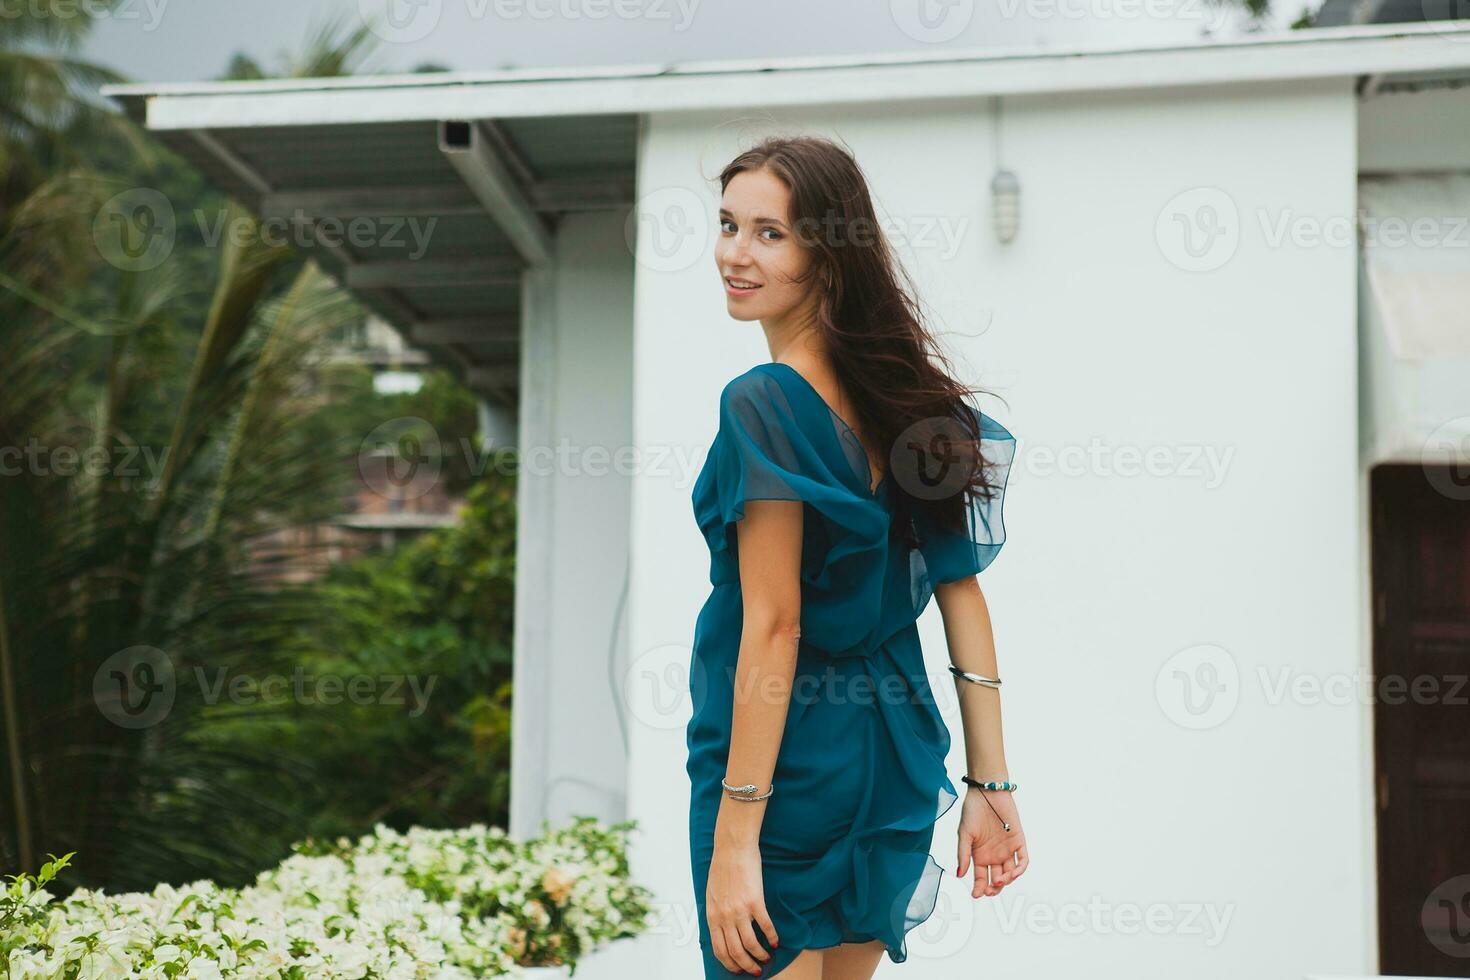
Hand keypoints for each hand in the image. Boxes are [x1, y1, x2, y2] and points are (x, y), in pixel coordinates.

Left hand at [706, 840, 779, 974]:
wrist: (732, 847)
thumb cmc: (722, 868)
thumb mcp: (711, 894)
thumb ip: (716, 912)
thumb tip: (722, 928)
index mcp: (712, 916)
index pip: (719, 950)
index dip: (730, 964)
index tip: (738, 970)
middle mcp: (724, 917)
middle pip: (736, 952)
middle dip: (747, 965)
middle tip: (756, 970)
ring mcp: (740, 910)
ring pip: (751, 944)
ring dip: (760, 955)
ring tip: (767, 958)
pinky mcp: (755, 901)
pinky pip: (765, 927)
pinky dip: (772, 937)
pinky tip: (776, 941)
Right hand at [956, 788, 1027, 897]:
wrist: (987, 792)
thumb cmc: (972, 811)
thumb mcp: (964, 834)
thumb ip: (964, 854)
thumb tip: (959, 874)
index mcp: (979, 855)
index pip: (980, 877)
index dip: (979, 888)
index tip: (976, 895)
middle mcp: (994, 855)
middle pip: (996, 879)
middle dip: (994, 887)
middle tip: (990, 889)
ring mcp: (1007, 849)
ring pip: (1010, 872)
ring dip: (1006, 880)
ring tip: (999, 880)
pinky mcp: (1018, 841)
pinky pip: (1022, 860)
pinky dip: (1020, 869)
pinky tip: (1013, 873)